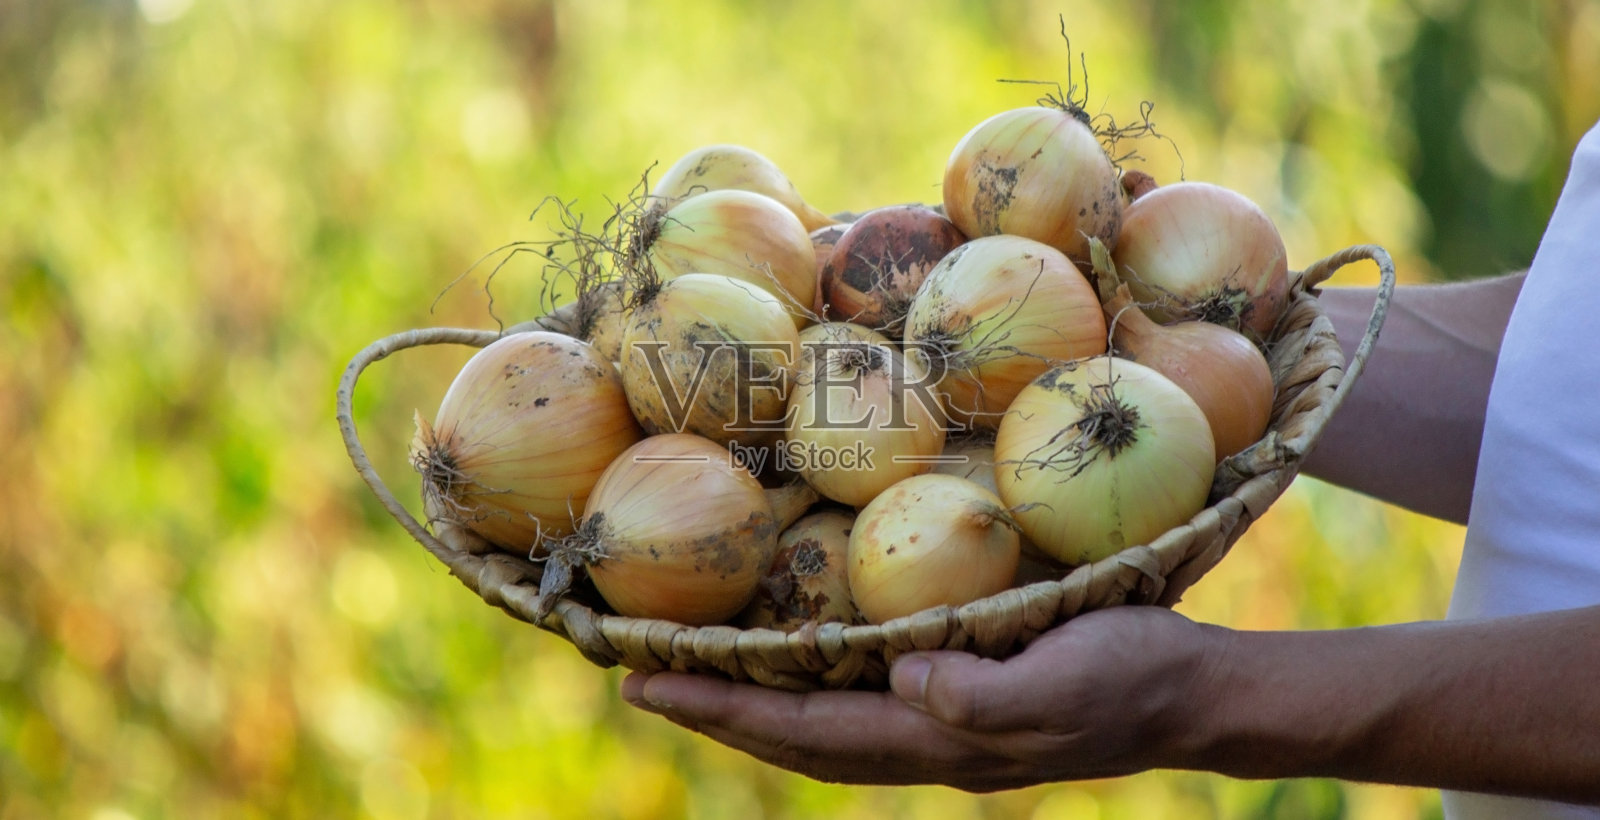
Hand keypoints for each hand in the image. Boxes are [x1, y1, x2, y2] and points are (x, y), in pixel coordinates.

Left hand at [620, 606, 1229, 791]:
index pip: (810, 734)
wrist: (1193, 693)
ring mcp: (942, 730)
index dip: (727, 711)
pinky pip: (859, 706)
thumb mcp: (1065, 682)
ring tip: (691, 679)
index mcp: (940, 742)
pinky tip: (795, 666)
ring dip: (752, 708)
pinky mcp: (960, 702)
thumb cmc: (1135, 675)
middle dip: (717, 714)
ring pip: (823, 729)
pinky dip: (808, 694)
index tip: (649, 684)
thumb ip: (984, 697)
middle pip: (798, 740)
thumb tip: (902, 681)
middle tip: (638, 682)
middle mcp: (927, 744)